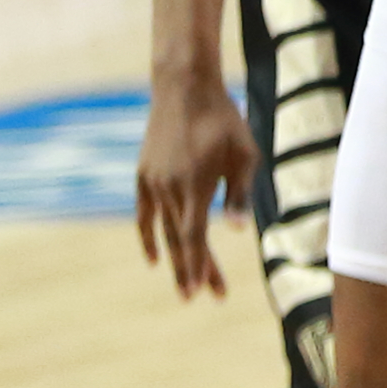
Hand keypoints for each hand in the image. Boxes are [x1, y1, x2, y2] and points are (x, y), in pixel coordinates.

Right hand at [134, 66, 255, 298]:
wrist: (185, 87)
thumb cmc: (223, 119)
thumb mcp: (243, 153)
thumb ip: (239, 193)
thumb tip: (238, 231)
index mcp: (195, 186)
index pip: (196, 237)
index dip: (200, 266)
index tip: (204, 293)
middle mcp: (170, 190)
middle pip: (181, 240)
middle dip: (192, 271)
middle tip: (197, 299)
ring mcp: (153, 184)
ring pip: (163, 231)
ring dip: (175, 258)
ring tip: (185, 285)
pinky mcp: (143, 175)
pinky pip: (143, 215)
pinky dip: (148, 236)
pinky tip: (154, 258)